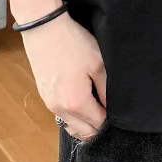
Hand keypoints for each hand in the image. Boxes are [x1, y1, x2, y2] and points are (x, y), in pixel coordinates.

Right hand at [20, 10, 106, 141]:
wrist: (44, 29)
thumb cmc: (73, 43)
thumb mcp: (98, 64)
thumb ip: (106, 90)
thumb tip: (111, 107)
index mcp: (76, 103)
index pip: (98, 125)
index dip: (110, 119)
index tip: (117, 109)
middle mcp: (60, 109)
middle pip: (84, 132)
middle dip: (98, 125)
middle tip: (107, 107)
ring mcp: (49, 104)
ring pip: (72, 126)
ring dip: (85, 122)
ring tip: (95, 103)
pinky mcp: (44, 96)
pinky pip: (62, 115)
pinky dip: (73, 114)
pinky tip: (81, 97)